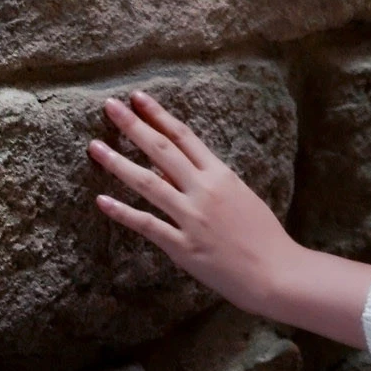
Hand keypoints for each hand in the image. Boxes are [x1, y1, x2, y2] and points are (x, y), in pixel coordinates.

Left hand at [89, 90, 298, 316]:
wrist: (275, 272)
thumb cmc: (262, 234)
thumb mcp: (238, 196)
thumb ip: (206, 180)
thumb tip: (170, 167)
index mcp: (220, 174)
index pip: (183, 136)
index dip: (158, 115)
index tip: (137, 98)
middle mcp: (203, 190)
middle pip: (161, 150)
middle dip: (133, 126)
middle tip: (110, 106)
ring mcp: (191, 217)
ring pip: (148, 183)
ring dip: (118, 163)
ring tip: (95, 147)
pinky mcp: (182, 246)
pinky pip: (147, 225)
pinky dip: (123, 212)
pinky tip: (102, 200)